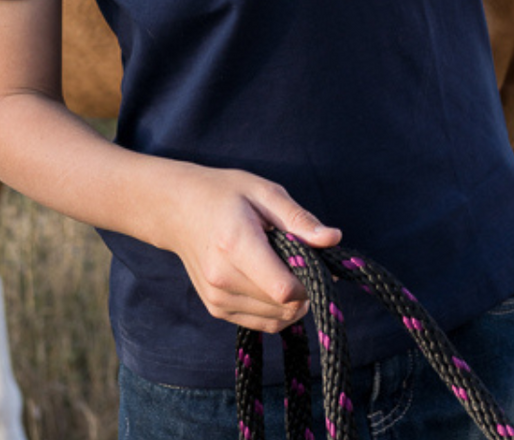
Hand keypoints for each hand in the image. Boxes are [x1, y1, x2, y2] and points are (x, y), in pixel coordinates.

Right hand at [158, 165, 340, 331]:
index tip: (315, 258)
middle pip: (284, 306)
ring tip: (282, 264)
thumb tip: (334, 239)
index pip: (284, 289)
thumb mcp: (264, 192)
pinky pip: (262, 322)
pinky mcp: (217, 309)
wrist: (179, 210)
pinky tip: (271, 279)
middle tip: (299, 256)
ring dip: (291, 300)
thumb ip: (299, 219)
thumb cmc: (226, 195)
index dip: (309, 279)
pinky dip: (276, 307)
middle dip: (304, 286)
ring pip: (276, 319)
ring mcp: (217, 298)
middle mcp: (223, 279)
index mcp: (236, 245)